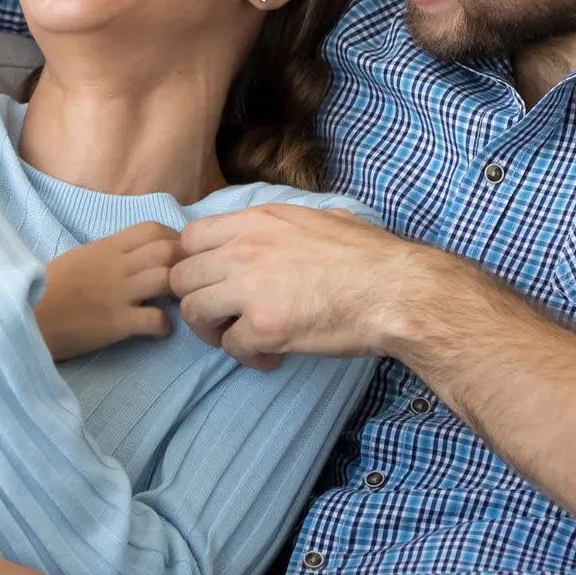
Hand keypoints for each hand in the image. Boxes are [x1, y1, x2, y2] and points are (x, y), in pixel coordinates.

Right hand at [35, 222, 181, 360]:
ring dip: (180, 292)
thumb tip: (131, 257)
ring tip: (174, 305)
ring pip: (167, 278)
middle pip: (168, 250)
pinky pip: (156, 320)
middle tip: (185, 282)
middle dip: (185, 265)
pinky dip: (164, 327)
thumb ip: (107, 254)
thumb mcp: (78, 258)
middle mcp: (117, 266)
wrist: (25, 315)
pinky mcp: (117, 322)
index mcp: (107, 247)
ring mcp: (118, 293)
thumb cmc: (46, 288)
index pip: (153, 229)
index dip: (174, 239)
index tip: (177, 256)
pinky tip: (157, 331)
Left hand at [171, 204, 422, 368]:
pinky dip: (246, 356)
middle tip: (220, 315)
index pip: (189, 238)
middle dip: (196, 299)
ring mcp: (250, 289)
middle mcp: (244, 250)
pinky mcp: (264, 327)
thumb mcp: (324, 218)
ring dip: (213, 331)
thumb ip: (292, 222)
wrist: (395, 290)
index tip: (211, 280)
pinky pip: (231, 346)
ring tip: (239, 338)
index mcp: (256, 221)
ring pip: (194, 312)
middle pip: (180, 277)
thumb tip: (299, 224)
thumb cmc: (370, 255)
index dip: (194, 263)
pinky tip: (270, 355)